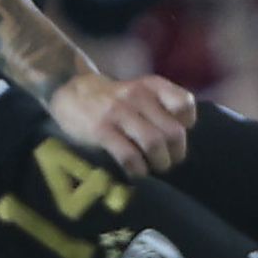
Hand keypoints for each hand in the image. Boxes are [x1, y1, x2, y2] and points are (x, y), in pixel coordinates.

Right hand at [50, 69, 195, 178]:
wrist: (71, 93)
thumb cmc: (114, 100)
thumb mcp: (140, 91)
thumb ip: (163, 106)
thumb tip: (182, 138)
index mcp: (151, 86)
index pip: (184, 103)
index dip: (187, 124)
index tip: (177, 135)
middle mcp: (138, 96)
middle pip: (173, 131)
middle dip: (176, 153)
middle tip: (169, 162)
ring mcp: (118, 112)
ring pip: (154, 143)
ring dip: (159, 163)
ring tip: (155, 168)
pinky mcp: (101, 129)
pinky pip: (129, 155)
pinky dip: (138, 169)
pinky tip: (136, 171)